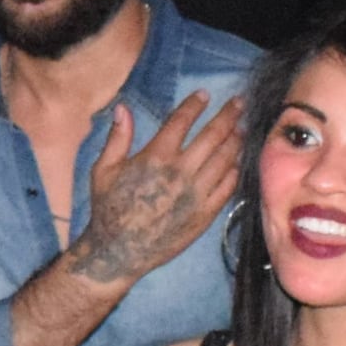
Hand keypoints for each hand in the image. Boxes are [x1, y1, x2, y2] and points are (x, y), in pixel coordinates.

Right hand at [71, 96, 245, 293]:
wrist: (119, 251)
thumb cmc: (107, 208)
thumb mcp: (103, 169)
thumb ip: (117, 137)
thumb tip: (124, 107)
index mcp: (155, 156)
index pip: (182, 121)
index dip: (195, 105)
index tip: (204, 95)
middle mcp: (181, 171)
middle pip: (212, 136)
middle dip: (228, 116)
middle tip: (239, 103)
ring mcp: (196, 193)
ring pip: (225, 159)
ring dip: (235, 140)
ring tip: (242, 128)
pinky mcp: (205, 214)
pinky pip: (227, 187)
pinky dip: (236, 171)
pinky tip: (238, 161)